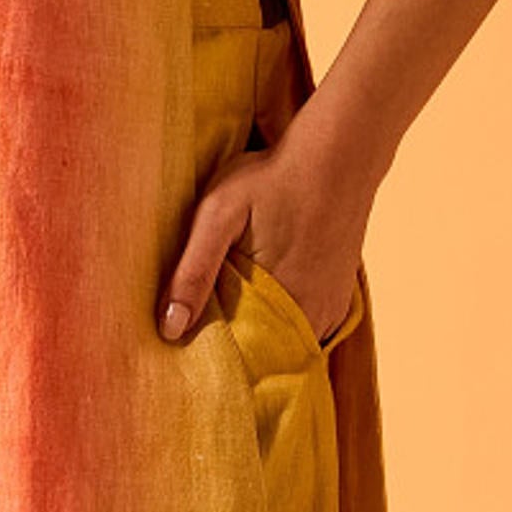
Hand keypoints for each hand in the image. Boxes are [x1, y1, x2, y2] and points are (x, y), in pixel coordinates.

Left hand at [159, 118, 368, 346]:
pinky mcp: (342, 297)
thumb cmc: (273, 178)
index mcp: (278, 306)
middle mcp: (311, 317)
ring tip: (234, 316)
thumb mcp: (218, 215)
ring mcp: (331, 308)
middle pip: (264, 355)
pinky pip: (309, 329)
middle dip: (236, 351)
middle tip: (207, 330)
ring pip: (287, 344)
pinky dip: (287, 326)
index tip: (190, 352)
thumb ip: (193, 272)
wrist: (340, 153)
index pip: (239, 359)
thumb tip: (169, 330)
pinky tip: (267, 304)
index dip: (213, 357)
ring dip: (262, 339)